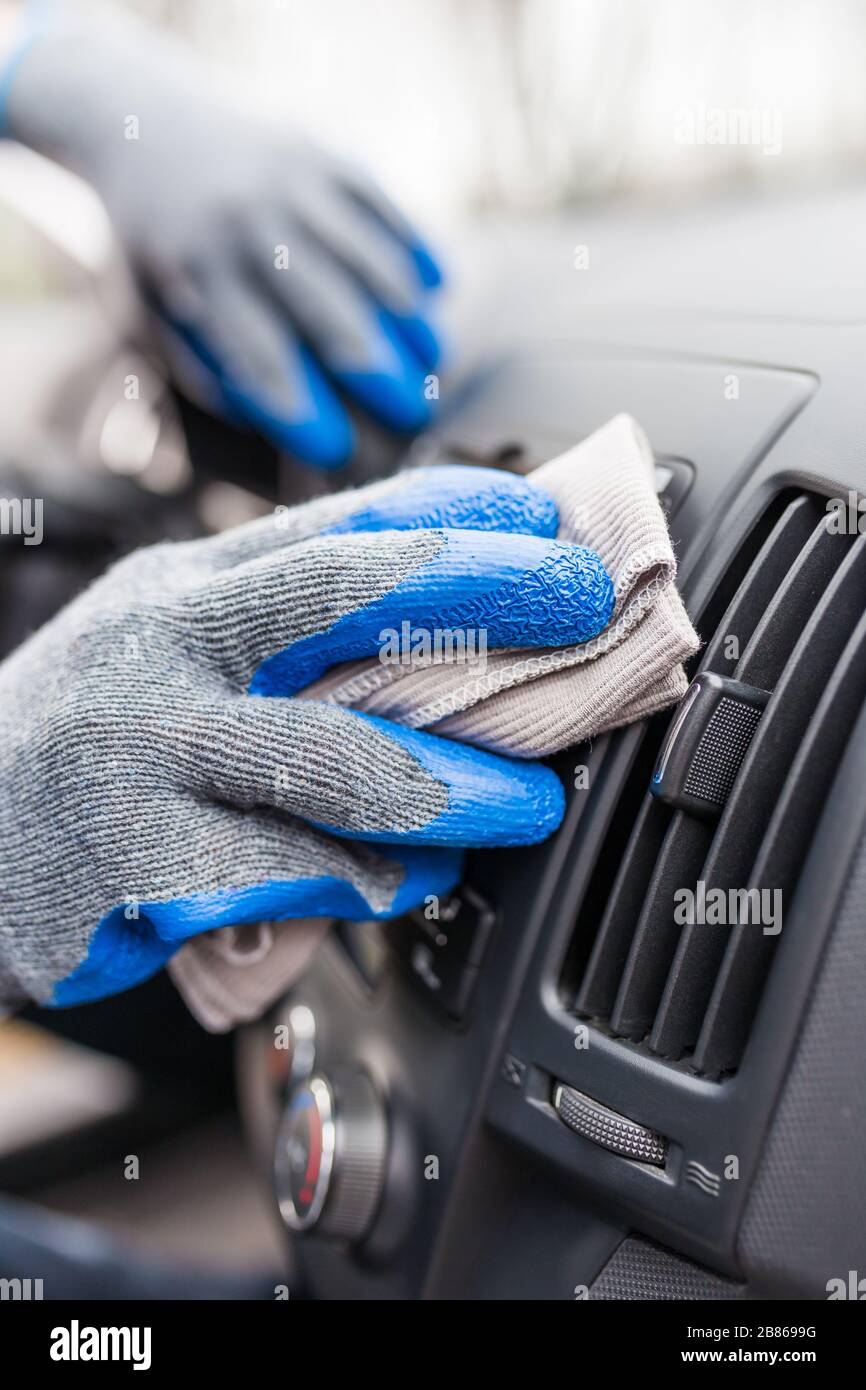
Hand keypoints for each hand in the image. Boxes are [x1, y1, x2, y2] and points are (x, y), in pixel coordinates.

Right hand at [0, 465, 613, 1006]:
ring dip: (456, 787)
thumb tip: (442, 642)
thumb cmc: (90, 739)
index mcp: (185, 588)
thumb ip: (280, 641)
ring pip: (333, 762)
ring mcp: (145, 755)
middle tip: (584, 600)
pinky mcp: (139, 866)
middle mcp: (164, 649)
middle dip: (482, 590)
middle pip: (342, 598)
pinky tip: (416, 882)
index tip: (545, 510)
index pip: (333, 524)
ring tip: (530, 804)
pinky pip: (294, 878)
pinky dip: (376, 882)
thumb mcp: (168, 650)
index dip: (450, 511)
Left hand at [2, 7, 441, 466]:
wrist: (144, 128)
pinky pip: (386, 210)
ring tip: (434, 362)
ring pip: (371, 262)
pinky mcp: (326, 156)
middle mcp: (248, 224)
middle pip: (331, 313)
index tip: (338, 452)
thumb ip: (208, 366)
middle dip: (379, 374)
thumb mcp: (154, 311)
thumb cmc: (155, 251)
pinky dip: (414, 252)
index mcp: (198, 272)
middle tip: (413, 417)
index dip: (303, 409)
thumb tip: (278, 419)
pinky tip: (435, 293)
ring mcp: (292, 183)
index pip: (261, 357)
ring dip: (411, 319)